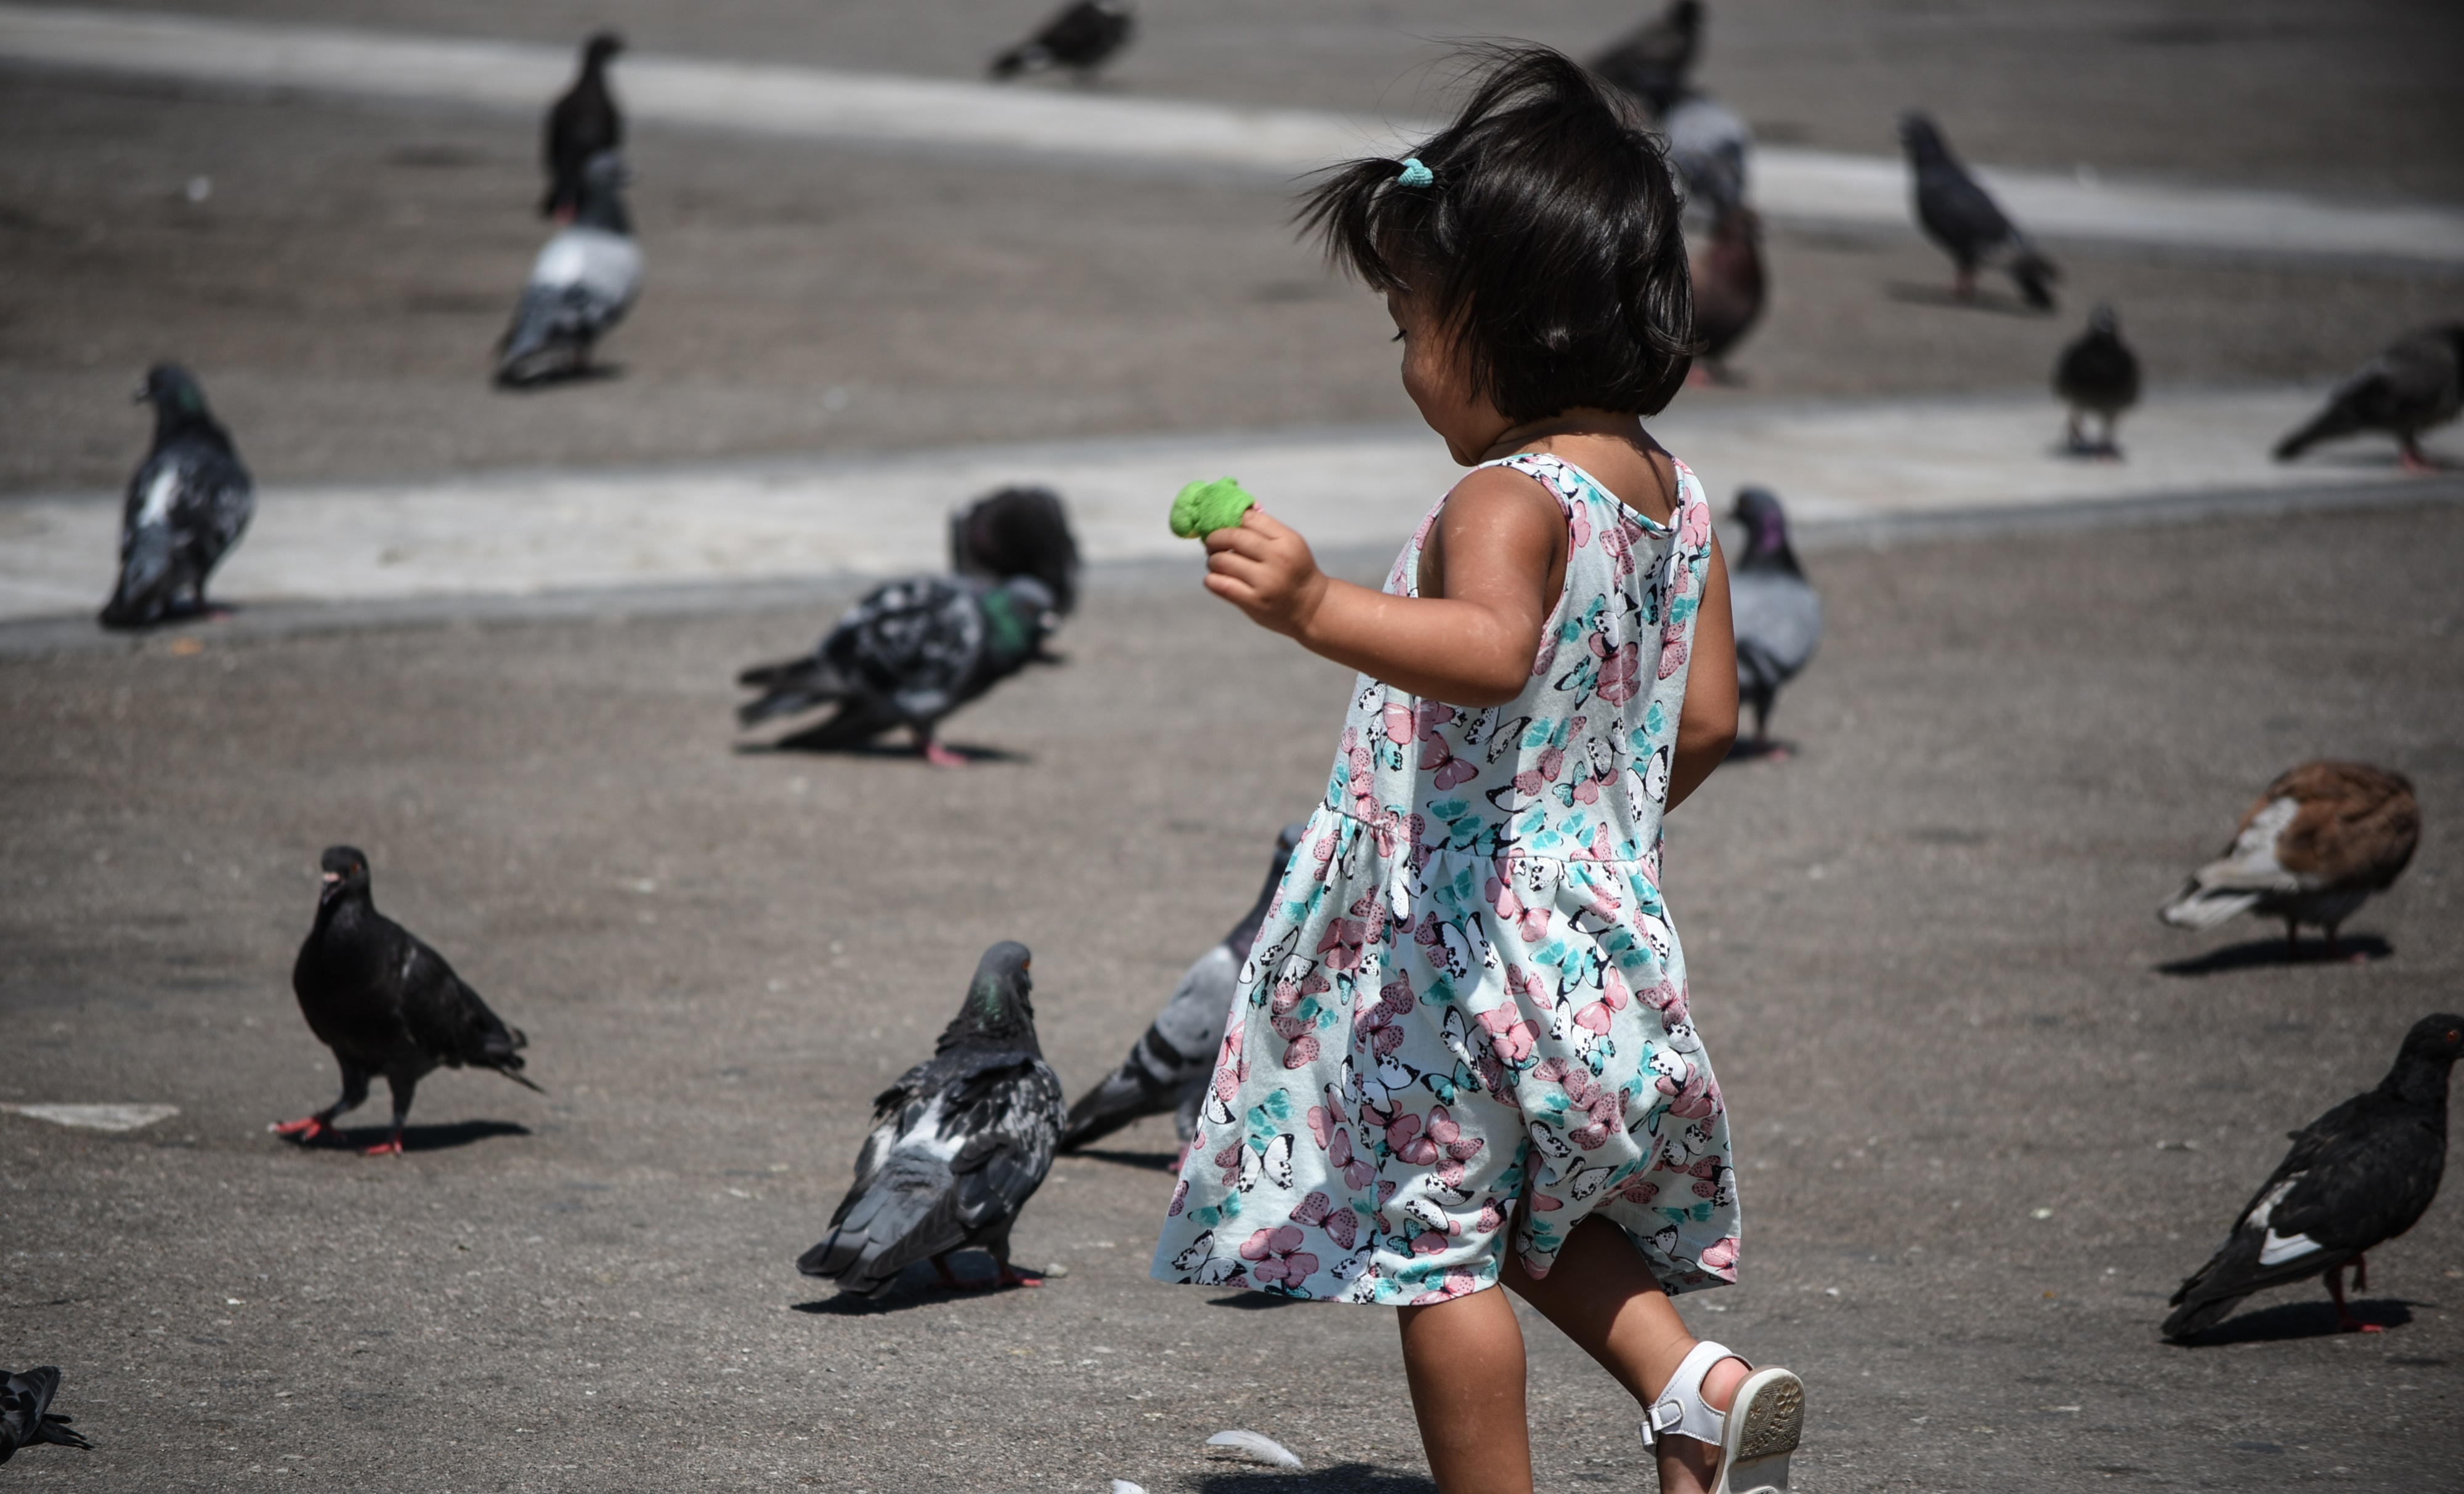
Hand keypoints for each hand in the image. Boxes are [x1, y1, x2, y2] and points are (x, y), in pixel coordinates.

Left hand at [1203, 507, 1329, 640]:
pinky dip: (1211, 579)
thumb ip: (1267, 529)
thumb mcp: (1291, 544)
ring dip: (1212, 560)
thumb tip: (1241, 509)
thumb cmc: (1296, 572)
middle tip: (1211, 544)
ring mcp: (1265, 581)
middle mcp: (1277, 559)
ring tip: (1216, 563)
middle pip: (1232, 537)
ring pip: (1222, 560)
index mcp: (1287, 540)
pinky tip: (1216, 579)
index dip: (1231, 520)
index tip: (1224, 527)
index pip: (1249, 518)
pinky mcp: (1254, 601)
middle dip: (1214, 539)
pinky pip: (1219, 584)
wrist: (1311, 607)